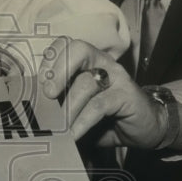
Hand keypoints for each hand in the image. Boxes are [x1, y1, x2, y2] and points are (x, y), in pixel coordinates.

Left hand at [37, 37, 164, 147]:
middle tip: (49, 95)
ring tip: (58, 129)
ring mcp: (116, 77)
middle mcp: (102, 62)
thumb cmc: (108, 118)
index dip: (49, 60)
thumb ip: (61, 105)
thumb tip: (33, 116)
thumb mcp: (80, 110)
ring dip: (68, 108)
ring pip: (86, 82)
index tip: (39, 85)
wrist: (147, 127)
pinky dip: (82, 121)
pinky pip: (99, 105)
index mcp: (87, 61)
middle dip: (58, 70)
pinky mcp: (126, 95)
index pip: (65, 45)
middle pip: (78, 48)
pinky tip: (74, 135)